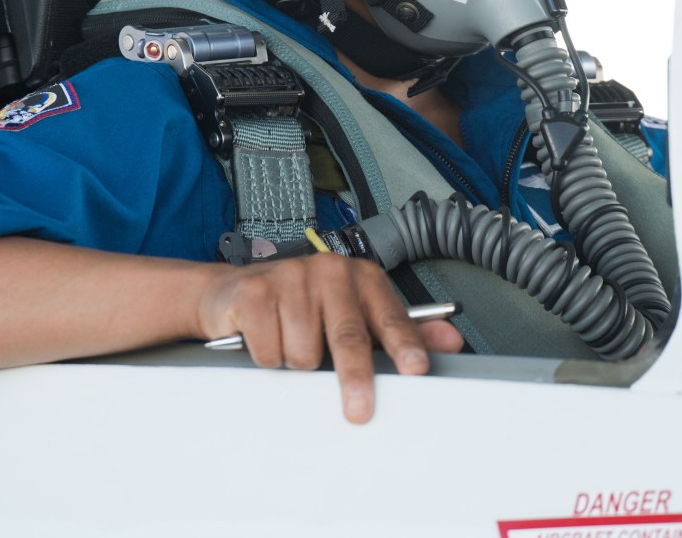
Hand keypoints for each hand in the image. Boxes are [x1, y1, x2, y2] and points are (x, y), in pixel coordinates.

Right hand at [192, 253, 462, 422]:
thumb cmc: (303, 306)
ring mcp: (291, 278)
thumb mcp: (354, 315)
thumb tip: (449, 341)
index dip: (404, 344)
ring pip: (304, 354)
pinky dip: (267, 358)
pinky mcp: (255, 292)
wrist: (233, 292)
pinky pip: (270, 353)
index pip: (390, 316)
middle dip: (356, 378)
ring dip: (296, 363)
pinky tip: (266, 338)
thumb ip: (400, 330)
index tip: (415, 368)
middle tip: (359, 411)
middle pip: (349, 337)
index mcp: (362, 277)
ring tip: (290, 344)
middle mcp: (330, 271)